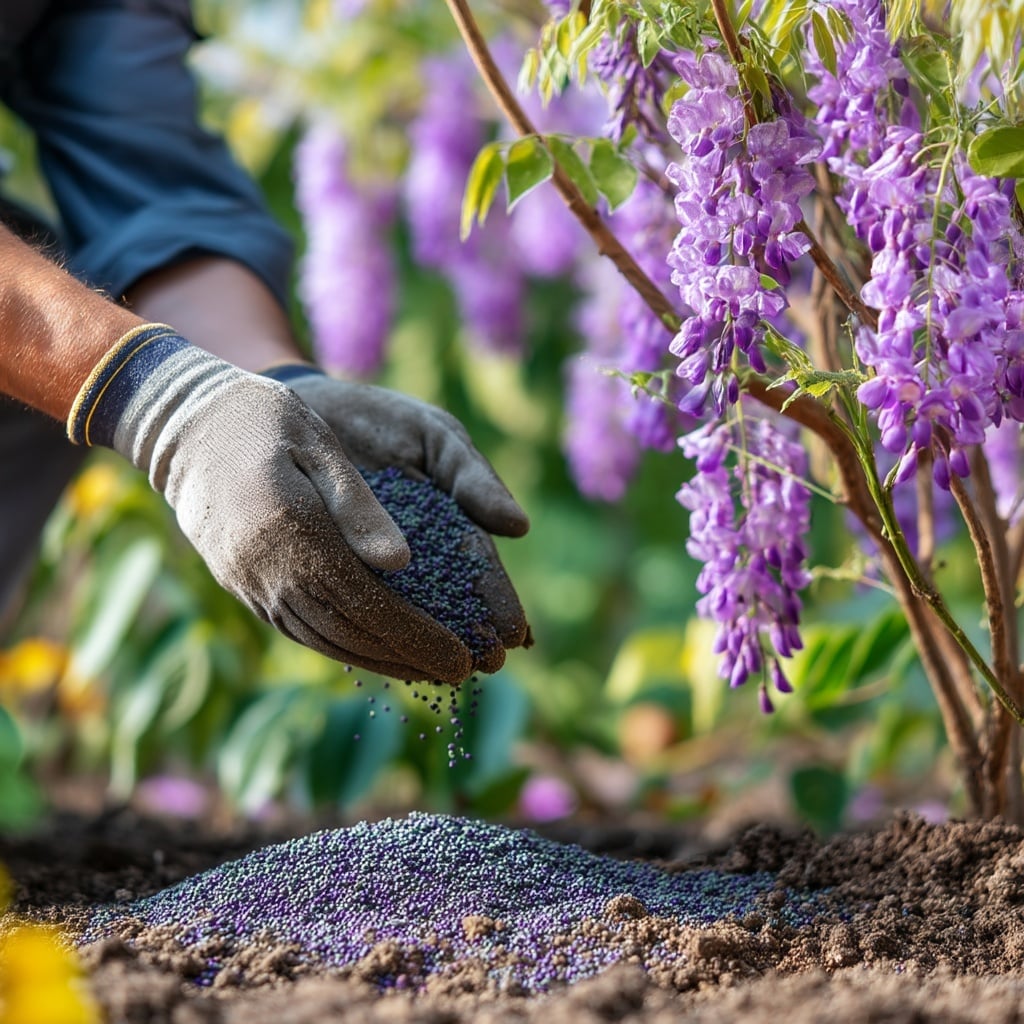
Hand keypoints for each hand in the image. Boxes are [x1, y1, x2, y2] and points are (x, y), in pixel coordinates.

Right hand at [68, 326, 483, 681]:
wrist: (182, 426)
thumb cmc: (264, 419)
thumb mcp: (318, 443)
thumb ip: (358, 505)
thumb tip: (401, 563)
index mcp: (292, 530)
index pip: (366, 602)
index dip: (416, 637)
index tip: (462, 658)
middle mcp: (267, 569)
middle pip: (348, 631)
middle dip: (408, 657)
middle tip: (459, 673)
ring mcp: (249, 584)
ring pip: (323, 638)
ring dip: (378, 659)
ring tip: (426, 670)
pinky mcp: (242, 586)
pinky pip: (298, 628)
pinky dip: (341, 646)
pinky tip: (373, 649)